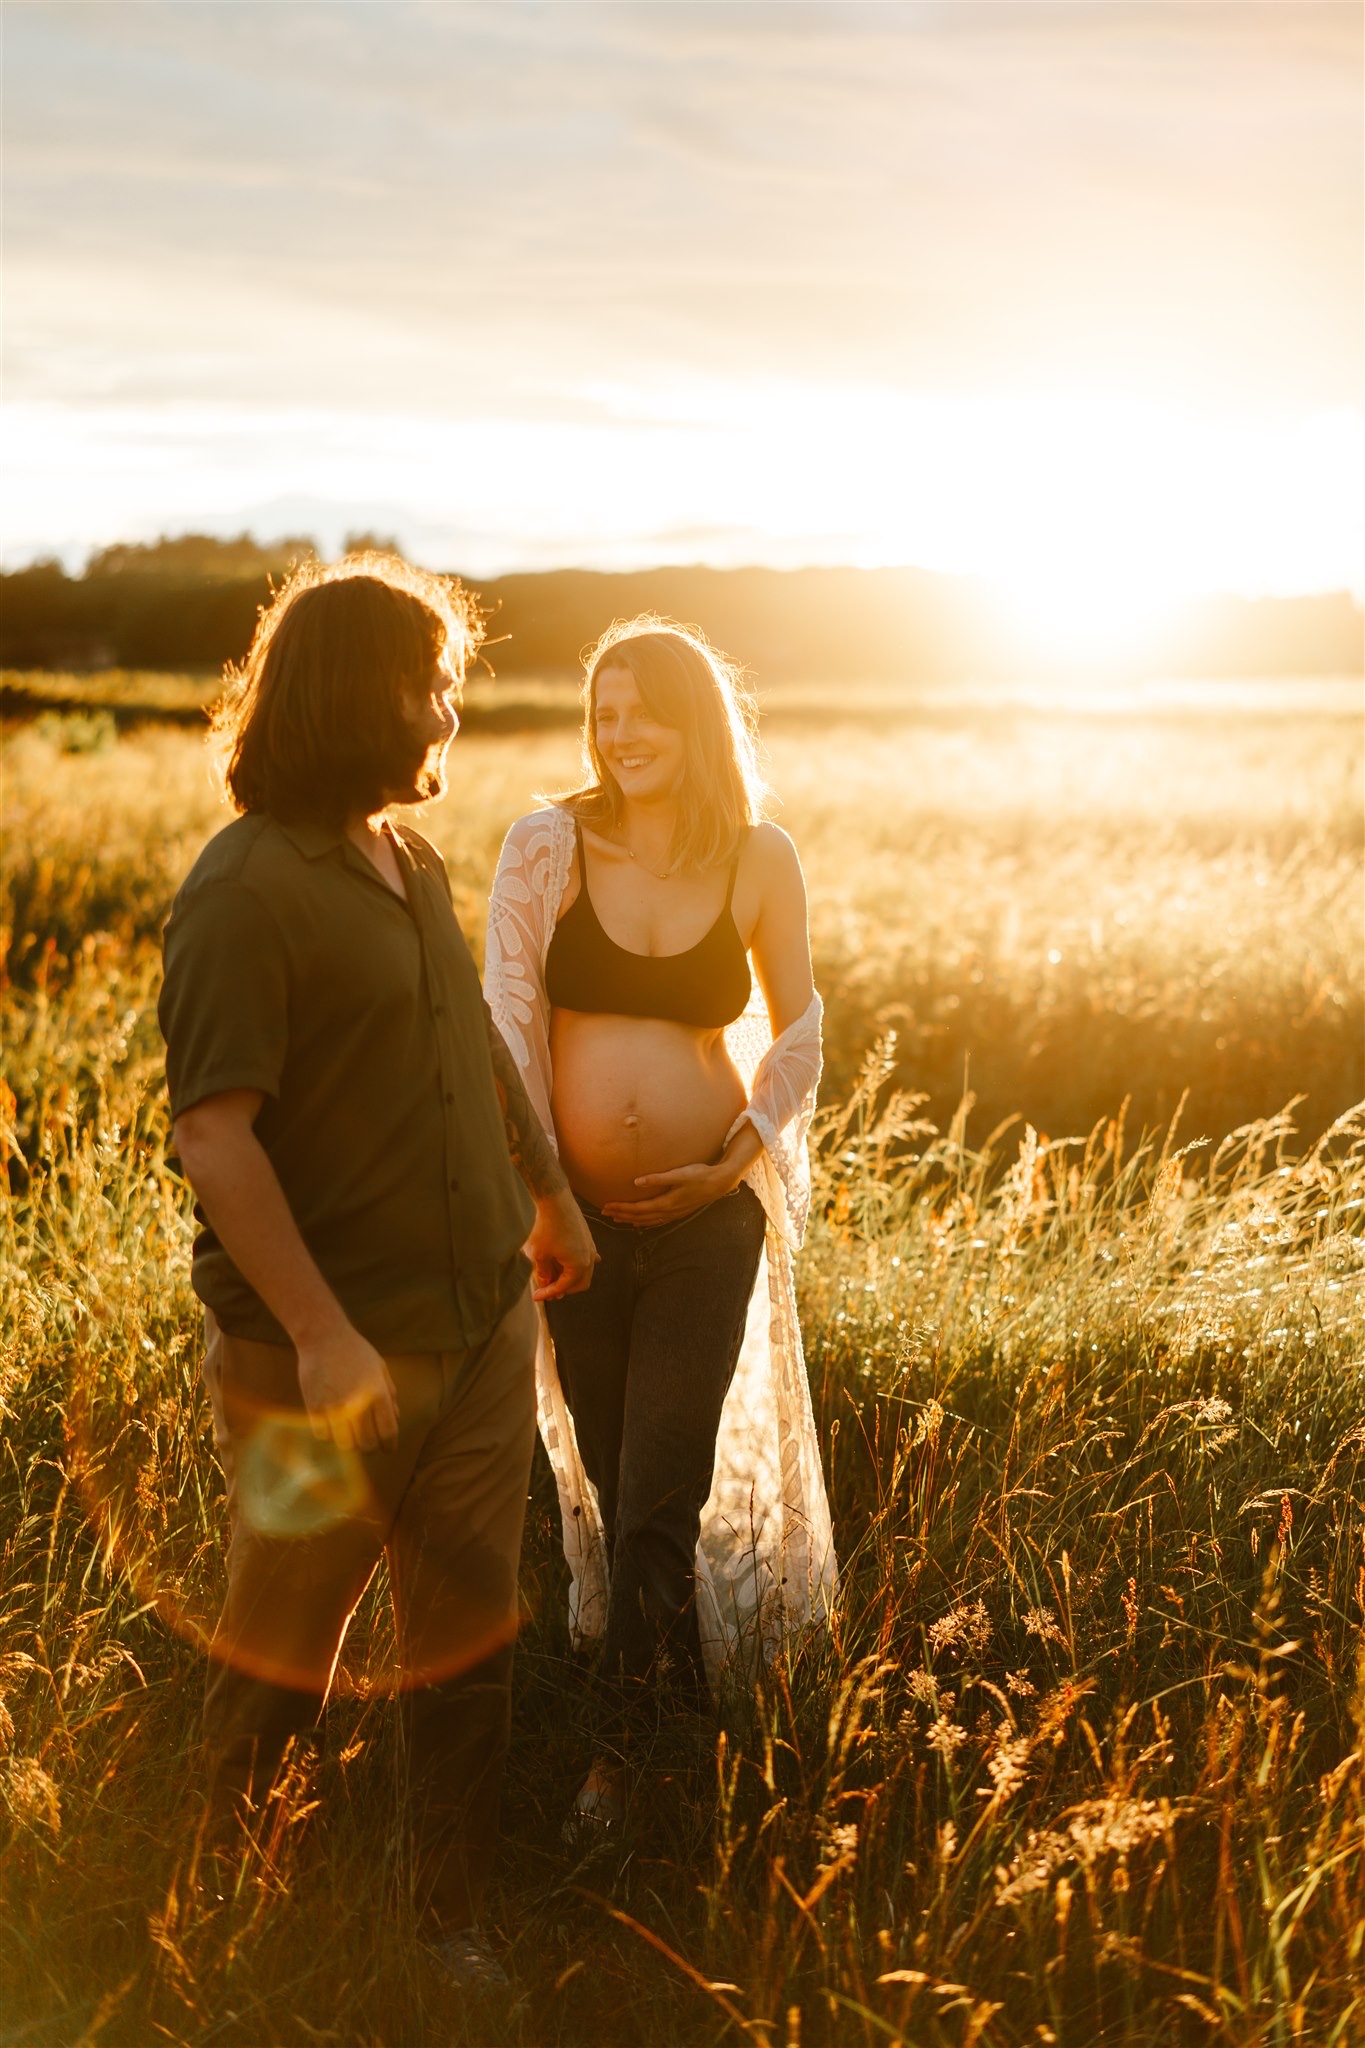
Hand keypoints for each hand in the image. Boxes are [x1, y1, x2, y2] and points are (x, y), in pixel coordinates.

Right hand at [296, 1326, 399, 1452]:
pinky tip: (332, 1426)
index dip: (390, 1445)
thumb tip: (395, 1419)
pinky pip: (323, 1436)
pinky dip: (329, 1435)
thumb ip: (390, 1395)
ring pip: (345, 1445)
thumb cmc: (356, 1351)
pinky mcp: (315, 1408)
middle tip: (369, 1442)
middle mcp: (357, 1404)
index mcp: (378, 1393)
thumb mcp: (381, 1368)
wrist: (324, 1337)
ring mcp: (334, 1407)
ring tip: (350, 1435)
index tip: (388, 1449)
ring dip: (350, 1443)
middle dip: (371, 1447)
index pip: (388, 1433)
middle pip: (367, 1444)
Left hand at [526, 1188, 598, 1300]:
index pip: (564, 1287)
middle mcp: (589, 1258)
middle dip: (564, 1289)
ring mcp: (590, 1246)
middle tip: (548, 1289)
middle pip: (579, 1283)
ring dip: (571, 1276)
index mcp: (579, 1265)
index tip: (536, 1296)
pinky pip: (586, 1256)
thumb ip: (543, 1272)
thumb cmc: (546, 1226)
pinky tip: (572, 1262)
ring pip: (584, 1270)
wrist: (554, 1199)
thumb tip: (545, 1283)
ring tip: (555, 1276)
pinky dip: (578, 1263)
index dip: (548, 1293)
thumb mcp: (539, 1254)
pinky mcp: (587, 1236)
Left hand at [600, 1162, 734, 1224]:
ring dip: (630, 1220)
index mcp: (666, 1202)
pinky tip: (639, 1223)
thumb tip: (637, 1182)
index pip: (638, 1208)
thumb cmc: (700, 1175)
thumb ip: (658, 1178)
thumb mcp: (679, 1174)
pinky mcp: (678, 1212)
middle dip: (621, 1215)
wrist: (719, 1183)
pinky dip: (644, 1223)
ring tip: (616, 1218)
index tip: (607, 1205)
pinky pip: (656, 1221)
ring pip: (647, 1221)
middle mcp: (668, 1211)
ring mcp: (673, 1214)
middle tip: (605, 1212)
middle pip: (639, 1217)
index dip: (621, 1208)